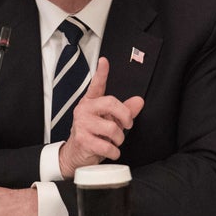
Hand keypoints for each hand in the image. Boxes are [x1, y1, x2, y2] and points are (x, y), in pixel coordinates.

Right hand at [58, 57, 143, 177]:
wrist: (75, 154)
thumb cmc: (93, 135)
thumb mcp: (109, 120)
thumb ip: (124, 111)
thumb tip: (139, 101)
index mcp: (91, 102)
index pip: (96, 85)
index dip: (101, 73)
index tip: (104, 61)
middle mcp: (84, 110)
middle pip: (111, 103)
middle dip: (125, 116)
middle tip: (128, 124)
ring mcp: (82, 124)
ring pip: (112, 128)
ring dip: (119, 139)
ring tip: (115, 141)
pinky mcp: (82, 140)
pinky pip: (107, 145)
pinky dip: (114, 151)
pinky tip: (111, 151)